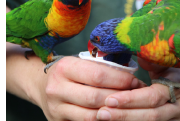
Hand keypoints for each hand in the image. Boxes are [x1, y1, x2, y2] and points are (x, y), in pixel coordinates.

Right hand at [6, 44, 144, 120]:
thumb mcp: (81, 63)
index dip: (120, 79)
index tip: (135, 81)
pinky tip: (113, 113)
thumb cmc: (69, 72)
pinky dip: (102, 119)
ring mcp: (56, 108)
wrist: (43, 86)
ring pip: (92, 115)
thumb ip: (101, 67)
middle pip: (96, 97)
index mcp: (65, 67)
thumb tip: (130, 75)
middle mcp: (57, 88)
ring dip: (114, 111)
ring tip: (127, 105)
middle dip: (120, 97)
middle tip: (136, 94)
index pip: (98, 75)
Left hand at [96, 58, 179, 120]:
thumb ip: (148, 60)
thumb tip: (126, 51)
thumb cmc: (173, 68)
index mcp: (178, 88)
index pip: (152, 97)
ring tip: (105, 117)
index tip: (109, 99)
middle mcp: (179, 107)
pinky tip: (116, 120)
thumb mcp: (163, 60)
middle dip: (124, 115)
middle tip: (102, 113)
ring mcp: (177, 120)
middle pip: (150, 116)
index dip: (130, 99)